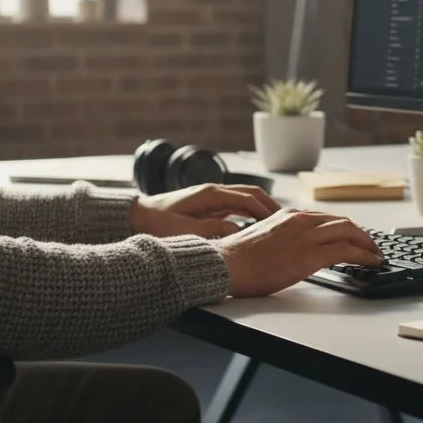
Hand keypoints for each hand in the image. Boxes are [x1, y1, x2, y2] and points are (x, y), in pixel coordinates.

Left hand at [129, 183, 280, 238]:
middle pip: (251, 194)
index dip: (268, 211)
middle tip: (287, 221)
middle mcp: (213, 191)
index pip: (249, 199)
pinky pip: (235, 206)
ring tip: (276, 224)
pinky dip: (249, 213)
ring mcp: (210, 196)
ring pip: (244, 199)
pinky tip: (254, 226)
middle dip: (271, 206)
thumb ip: (215, 230)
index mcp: (211, 194)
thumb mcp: (188, 231)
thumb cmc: (157, 224)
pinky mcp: (206, 204)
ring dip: (261, 209)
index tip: (282, 223)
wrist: (135, 216)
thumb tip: (239, 231)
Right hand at [217, 208, 383, 296]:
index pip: (325, 218)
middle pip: (342, 222)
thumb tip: (294, 251)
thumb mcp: (263, 238)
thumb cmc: (237, 259)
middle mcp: (300, 220)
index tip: (352, 236)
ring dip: (366, 243)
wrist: (225, 265)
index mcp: (288, 215)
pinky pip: (347, 250)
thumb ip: (283, 238)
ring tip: (375, 254)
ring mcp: (306, 235)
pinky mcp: (310, 254)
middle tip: (370, 245)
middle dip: (360, 234)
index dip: (343, 228)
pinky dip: (364, 255)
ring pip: (349, 231)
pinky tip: (371, 262)